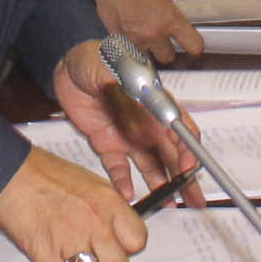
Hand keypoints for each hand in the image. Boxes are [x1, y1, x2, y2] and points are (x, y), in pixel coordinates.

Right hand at [0, 144, 147, 261]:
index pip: (137, 240)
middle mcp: (94, 222)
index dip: (130, 249)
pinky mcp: (47, 255)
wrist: (7, 168)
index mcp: (107, 201)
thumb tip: (116, 229)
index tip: (123, 252)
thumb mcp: (86, 181)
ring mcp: (71, 240)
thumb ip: (105, 208)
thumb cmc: (40, 170)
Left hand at [53, 41, 202, 206]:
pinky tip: (128, 195)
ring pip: (151, 166)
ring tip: (167, 204)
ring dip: (161, 185)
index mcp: (153, 103)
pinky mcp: (108, 145)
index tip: (190, 166)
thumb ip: (131, 82)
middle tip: (193, 199)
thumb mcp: (115, 65)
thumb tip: (148, 96)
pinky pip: (119, 168)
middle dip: (185, 178)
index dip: (189, 149)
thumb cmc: (95, 58)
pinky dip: (124, 183)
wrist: (68, 66)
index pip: (180, 129)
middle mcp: (145, 123)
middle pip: (171, 154)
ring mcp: (128, 136)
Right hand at [92, 0, 202, 62]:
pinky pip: (127, 46)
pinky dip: (128, 41)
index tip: (191, 46)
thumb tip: (171, 20)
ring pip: (146, 56)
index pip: (193, 45)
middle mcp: (153, 32)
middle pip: (168, 58)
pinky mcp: (116, 36)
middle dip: (166, 49)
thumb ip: (169, 10)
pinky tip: (127, 27)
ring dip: (146, 48)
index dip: (194, 46)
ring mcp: (133, 37)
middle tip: (163, 40)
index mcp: (169, 19)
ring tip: (142, 34)